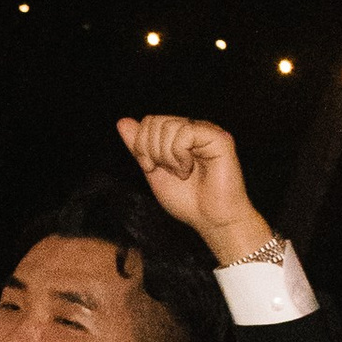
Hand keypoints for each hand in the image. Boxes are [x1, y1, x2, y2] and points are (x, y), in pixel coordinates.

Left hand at [116, 113, 270, 261]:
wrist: (211, 220)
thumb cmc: (187, 201)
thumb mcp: (153, 172)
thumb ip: (139, 147)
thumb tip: (122, 121)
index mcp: (179, 135)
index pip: (149, 122)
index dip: (141, 145)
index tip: (150, 167)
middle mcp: (194, 129)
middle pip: (155, 121)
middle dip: (152, 151)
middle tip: (168, 171)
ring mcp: (207, 132)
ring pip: (168, 126)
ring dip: (167, 156)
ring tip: (182, 172)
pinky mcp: (219, 138)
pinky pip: (185, 132)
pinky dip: (180, 155)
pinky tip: (189, 169)